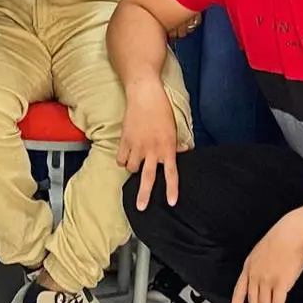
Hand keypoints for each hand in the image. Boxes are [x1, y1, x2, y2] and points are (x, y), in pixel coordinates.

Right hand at [117, 83, 179, 210]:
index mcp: (167, 147)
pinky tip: (126, 155)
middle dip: (144, 195)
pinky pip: (121, 158)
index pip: (171, 173)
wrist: (145, 94)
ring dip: (133, 168)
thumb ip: (175, 144)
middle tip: (141, 208)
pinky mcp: (125, 140)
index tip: (171, 203)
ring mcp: (137, 146)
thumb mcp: (173, 129)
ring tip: (136, 162)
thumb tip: (181, 153)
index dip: (171, 189)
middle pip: (147, 177)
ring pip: (132, 168)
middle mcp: (152, 150)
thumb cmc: (162, 109)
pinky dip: (123, 160)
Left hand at [230, 212, 302, 302]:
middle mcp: (254, 275)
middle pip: (253, 302)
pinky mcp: (280, 283)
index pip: (238, 291)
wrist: (292, 233)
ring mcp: (266, 280)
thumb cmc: (281, 239)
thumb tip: (263, 280)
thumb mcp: (261, 252)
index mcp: (248, 267)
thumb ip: (259, 267)